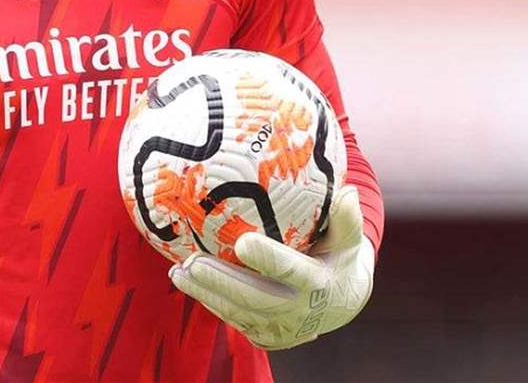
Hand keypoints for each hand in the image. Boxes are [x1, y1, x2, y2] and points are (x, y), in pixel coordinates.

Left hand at [168, 185, 373, 350]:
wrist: (342, 302)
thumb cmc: (339, 257)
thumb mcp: (348, 238)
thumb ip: (346, 218)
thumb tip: (349, 190)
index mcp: (319, 284)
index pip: (291, 271)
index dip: (268, 259)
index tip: (242, 242)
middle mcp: (300, 312)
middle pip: (255, 298)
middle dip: (221, 282)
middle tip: (191, 262)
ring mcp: (282, 329)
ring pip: (239, 313)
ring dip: (206, 294)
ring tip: (178, 272)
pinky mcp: (267, 337)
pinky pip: (235, 320)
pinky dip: (211, 303)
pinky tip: (188, 284)